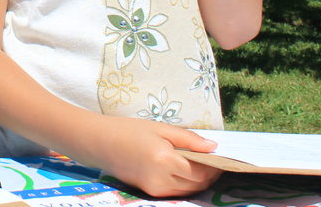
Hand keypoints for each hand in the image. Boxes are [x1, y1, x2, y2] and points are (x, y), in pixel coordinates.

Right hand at [94, 117, 220, 196]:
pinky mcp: (150, 192)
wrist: (99, 142)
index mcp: (165, 160)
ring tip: (201, 165)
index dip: (214, 166)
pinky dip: (185, 184)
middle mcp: (161, 180)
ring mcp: (155, 189)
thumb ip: (188, 139)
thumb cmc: (128, 130)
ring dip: (199, 181)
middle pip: (197, 184)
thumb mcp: (160, 128)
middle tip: (213, 161)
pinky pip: (175, 192)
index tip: (221, 156)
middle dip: (209, 174)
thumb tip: (213, 147)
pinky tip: (184, 171)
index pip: (201, 171)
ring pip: (188, 191)